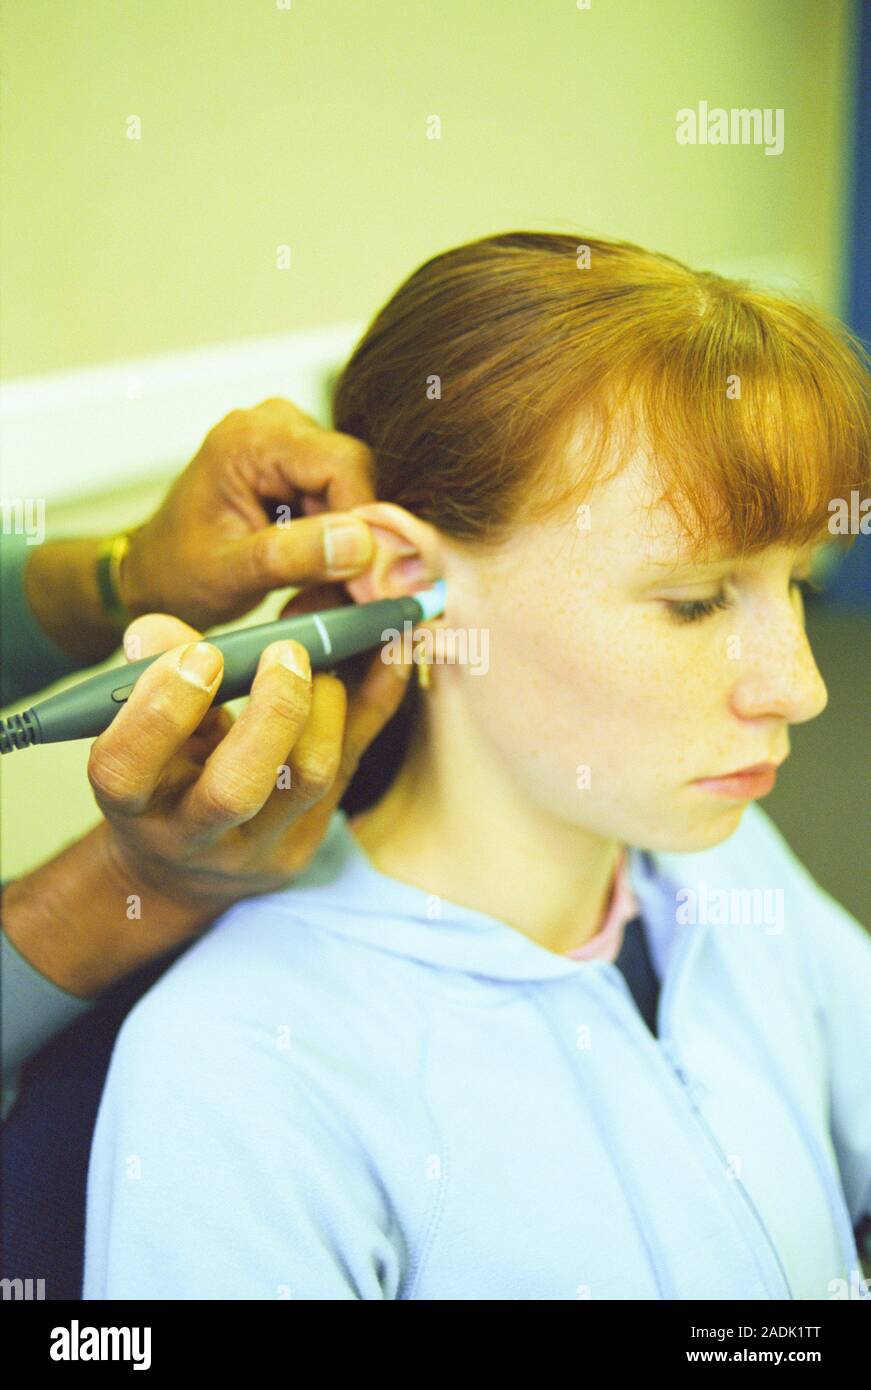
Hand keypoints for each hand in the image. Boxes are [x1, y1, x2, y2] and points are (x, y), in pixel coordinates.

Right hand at [87, 612, 412, 931]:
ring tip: (324, 658)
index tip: (200, 656)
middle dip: (269, 711)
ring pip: (309, 780)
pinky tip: (393, 652)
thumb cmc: (156, 781)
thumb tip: (153, 631)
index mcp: (132, 804)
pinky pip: (352, 763)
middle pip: (235, 790)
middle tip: (286, 652)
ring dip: (327, 705)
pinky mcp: (309, 839)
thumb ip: (148, 679)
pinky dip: (377, 702)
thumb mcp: (138, 735)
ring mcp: (259, 846)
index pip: (127, 769)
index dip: (161, 710)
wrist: (183, 869)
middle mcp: (192, 836)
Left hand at [118, 397, 379, 629]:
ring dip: (349, 550)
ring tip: (320, 594)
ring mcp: (292, 443)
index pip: (342, 465)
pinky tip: (318, 578)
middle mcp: (277, 425)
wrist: (156, 573)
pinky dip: (339, 547)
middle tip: (345, 598)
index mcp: (251, 438)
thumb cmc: (177, 572)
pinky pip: (344, 503)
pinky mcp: (302, 468)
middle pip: (355, 478)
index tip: (367, 581)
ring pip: (356, 494)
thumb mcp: (229, 574)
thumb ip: (291, 556)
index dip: (367, 522)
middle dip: (358, 542)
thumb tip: (361, 543)